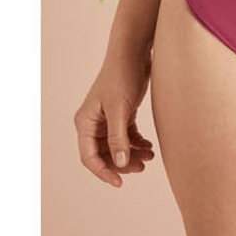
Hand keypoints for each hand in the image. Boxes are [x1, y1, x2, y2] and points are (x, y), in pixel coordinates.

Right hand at [74, 47, 156, 187]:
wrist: (134, 52)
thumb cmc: (122, 76)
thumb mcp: (120, 109)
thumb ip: (119, 138)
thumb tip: (120, 164)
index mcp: (85, 122)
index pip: (89, 157)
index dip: (103, 172)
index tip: (120, 182)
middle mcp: (93, 122)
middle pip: (104, 154)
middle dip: (122, 163)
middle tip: (142, 167)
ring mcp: (107, 119)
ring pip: (117, 147)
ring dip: (131, 155)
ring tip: (149, 157)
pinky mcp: (121, 113)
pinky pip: (126, 136)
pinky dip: (137, 144)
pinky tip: (149, 147)